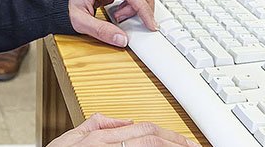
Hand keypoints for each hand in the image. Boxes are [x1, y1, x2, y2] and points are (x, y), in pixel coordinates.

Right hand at [48, 113, 198, 146]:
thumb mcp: (70, 140)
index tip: (185, 141)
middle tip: (194, 146)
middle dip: (177, 143)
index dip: (169, 135)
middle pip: (151, 139)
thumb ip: (94, 124)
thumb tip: (120, 120)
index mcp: (101, 137)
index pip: (144, 130)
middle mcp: (108, 146)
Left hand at [68, 0, 156, 47]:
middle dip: (146, 2)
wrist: (52, 3)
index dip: (143, 9)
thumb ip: (102, 32)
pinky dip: (131, 1)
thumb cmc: (62, 9)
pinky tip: (120, 13)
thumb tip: (122, 39)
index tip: (150, 23)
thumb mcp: (81, 23)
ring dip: (138, 1)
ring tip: (122, 17)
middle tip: (147, 20)